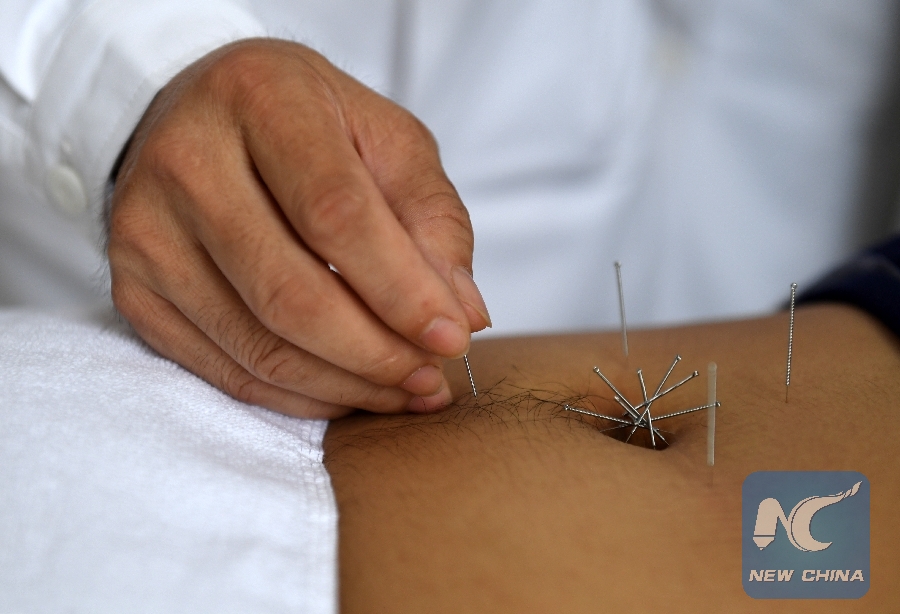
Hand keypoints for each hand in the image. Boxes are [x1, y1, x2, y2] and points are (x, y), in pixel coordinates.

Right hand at [108, 39, 490, 418]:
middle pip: (289, 294)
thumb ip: (432, 220)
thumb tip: (462, 314)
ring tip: (406, 391)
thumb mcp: (386, 139)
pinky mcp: (134, 290)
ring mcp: (146, 231)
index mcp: (260, 98)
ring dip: (345, 386)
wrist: (202, 115)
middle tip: (432, 380)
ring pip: (257, 346)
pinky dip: (299, 397)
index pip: (335, 214)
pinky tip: (349, 392)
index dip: (400, 290)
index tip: (452, 338)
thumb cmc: (309, 124)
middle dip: (376, 355)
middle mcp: (186, 161)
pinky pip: (225, 370)